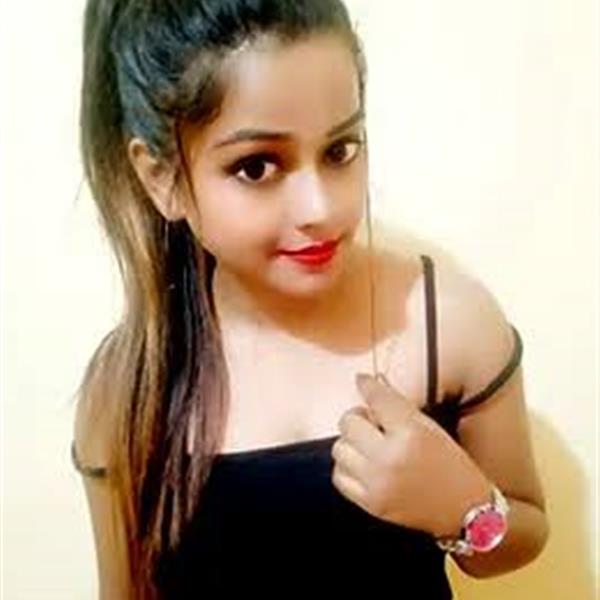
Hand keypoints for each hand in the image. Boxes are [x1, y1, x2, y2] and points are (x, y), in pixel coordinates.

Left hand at [331, 373, 492, 537]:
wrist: (466, 510)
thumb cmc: (451, 466)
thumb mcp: (430, 427)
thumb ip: (398, 408)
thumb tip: (369, 387)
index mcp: (410, 433)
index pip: (377, 399)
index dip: (367, 385)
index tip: (362, 381)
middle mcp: (390, 458)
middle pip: (349, 423)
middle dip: (357, 418)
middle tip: (370, 422)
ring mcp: (378, 483)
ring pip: (339, 448)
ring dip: (350, 443)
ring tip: (368, 445)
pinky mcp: (371, 503)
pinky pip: (339, 476)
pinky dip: (347, 467)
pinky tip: (363, 465)